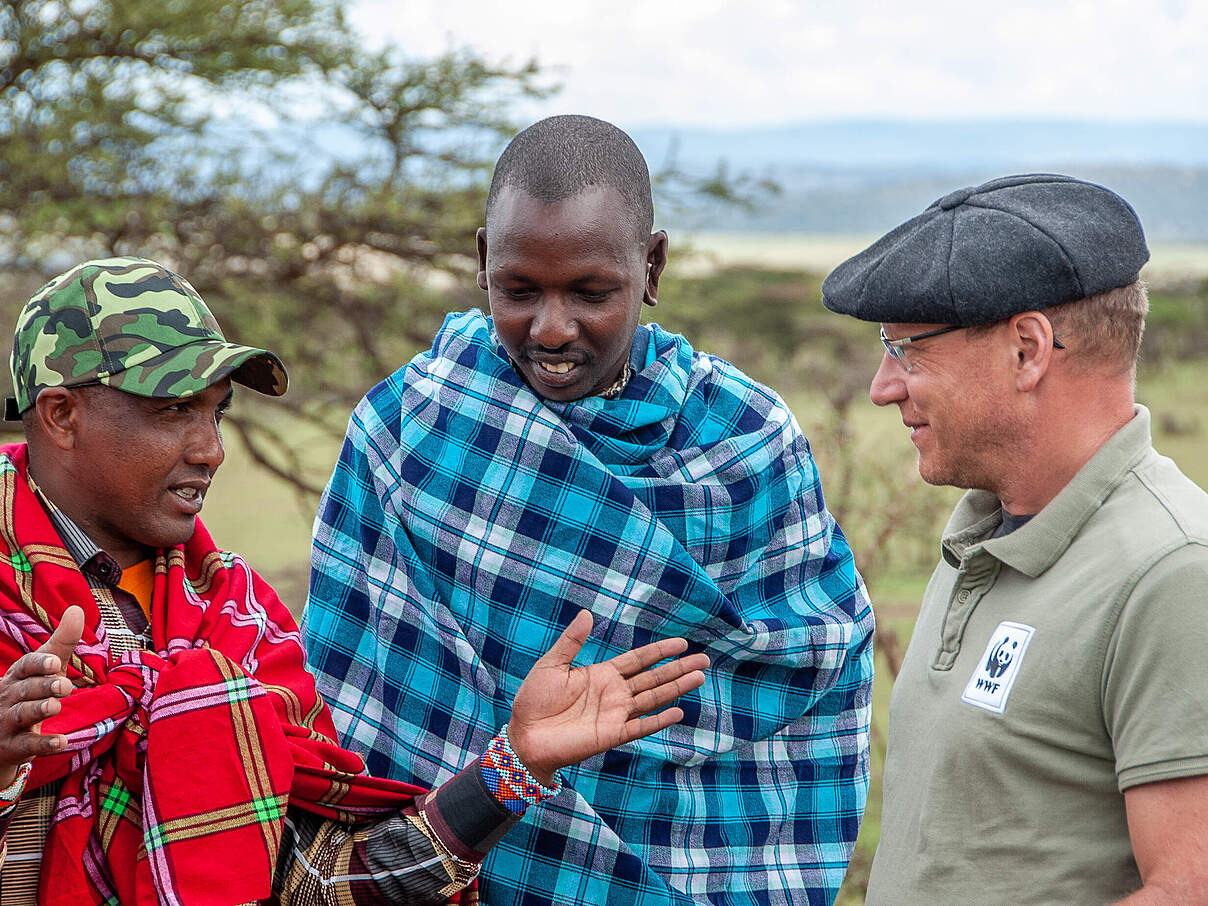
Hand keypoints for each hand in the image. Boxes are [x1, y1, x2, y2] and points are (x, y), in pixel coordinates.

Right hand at [0, 605, 83, 786]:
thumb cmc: (28, 692)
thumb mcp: (44, 667)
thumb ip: (61, 642)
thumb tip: (77, 609)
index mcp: (17, 676)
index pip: (24, 666)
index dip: (37, 664)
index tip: (54, 662)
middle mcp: (9, 697)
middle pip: (25, 690)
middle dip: (43, 687)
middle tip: (64, 686)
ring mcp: (8, 722)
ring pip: (22, 714)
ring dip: (39, 709)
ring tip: (56, 706)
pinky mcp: (13, 746)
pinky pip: (27, 745)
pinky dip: (44, 744)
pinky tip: (62, 742)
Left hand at [507, 610, 707, 784]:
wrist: (523, 736)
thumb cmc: (533, 700)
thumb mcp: (551, 665)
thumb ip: (572, 642)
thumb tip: (587, 613)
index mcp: (602, 675)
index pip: (638, 660)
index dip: (660, 651)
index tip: (682, 642)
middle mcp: (614, 693)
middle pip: (653, 678)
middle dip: (678, 668)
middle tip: (704, 659)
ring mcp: (615, 714)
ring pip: (653, 698)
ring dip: (676, 688)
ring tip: (699, 678)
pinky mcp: (611, 735)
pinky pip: (640, 726)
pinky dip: (659, 720)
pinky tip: (678, 712)